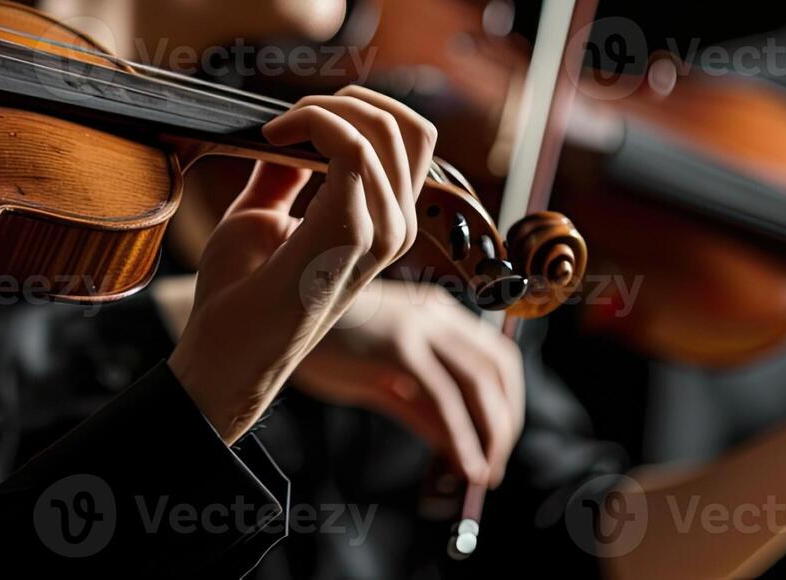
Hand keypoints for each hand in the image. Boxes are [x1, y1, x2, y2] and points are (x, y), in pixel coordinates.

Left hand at [168, 85, 435, 443]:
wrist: (224, 352)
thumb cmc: (240, 293)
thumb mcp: (263, 213)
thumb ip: (284, 172)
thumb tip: (289, 130)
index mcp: (384, 222)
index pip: (407, 139)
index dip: (354, 109)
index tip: (290, 124)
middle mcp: (396, 227)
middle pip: (408, 126)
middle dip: (344, 101)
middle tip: (286, 121)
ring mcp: (383, 232)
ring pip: (383, 128)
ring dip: (321, 110)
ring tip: (274, 131)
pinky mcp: (354, 233)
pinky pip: (351, 146)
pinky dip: (309, 123)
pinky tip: (271, 138)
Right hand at [291, 281, 523, 486]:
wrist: (277, 316)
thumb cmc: (322, 342)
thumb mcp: (378, 374)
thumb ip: (417, 404)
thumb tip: (454, 445)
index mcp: (435, 311)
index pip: (495, 357)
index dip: (508, 402)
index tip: (499, 439)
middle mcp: (435, 313)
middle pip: (497, 370)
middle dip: (505, 422)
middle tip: (495, 463)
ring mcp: (418, 327)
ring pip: (479, 385)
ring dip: (490, 434)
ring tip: (483, 473)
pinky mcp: (398, 348)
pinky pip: (444, 400)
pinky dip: (462, 437)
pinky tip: (464, 464)